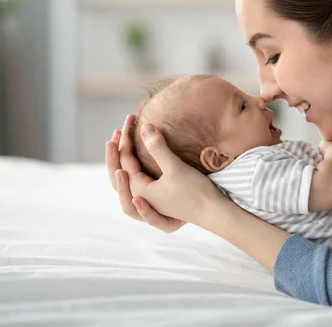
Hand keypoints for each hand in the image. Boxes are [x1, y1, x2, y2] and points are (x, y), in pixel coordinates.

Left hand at [105, 115, 220, 230]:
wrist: (213, 212)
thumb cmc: (195, 192)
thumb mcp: (176, 168)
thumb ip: (158, 148)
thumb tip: (144, 126)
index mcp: (139, 190)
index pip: (125, 159)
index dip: (126, 138)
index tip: (131, 119)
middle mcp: (139, 197)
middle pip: (120, 170)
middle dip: (118, 149)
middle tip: (118, 130)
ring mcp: (148, 201)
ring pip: (125, 180)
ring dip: (120, 163)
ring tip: (120, 148)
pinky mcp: (157, 200)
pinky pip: (135, 184)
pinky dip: (130, 174)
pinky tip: (136, 169)